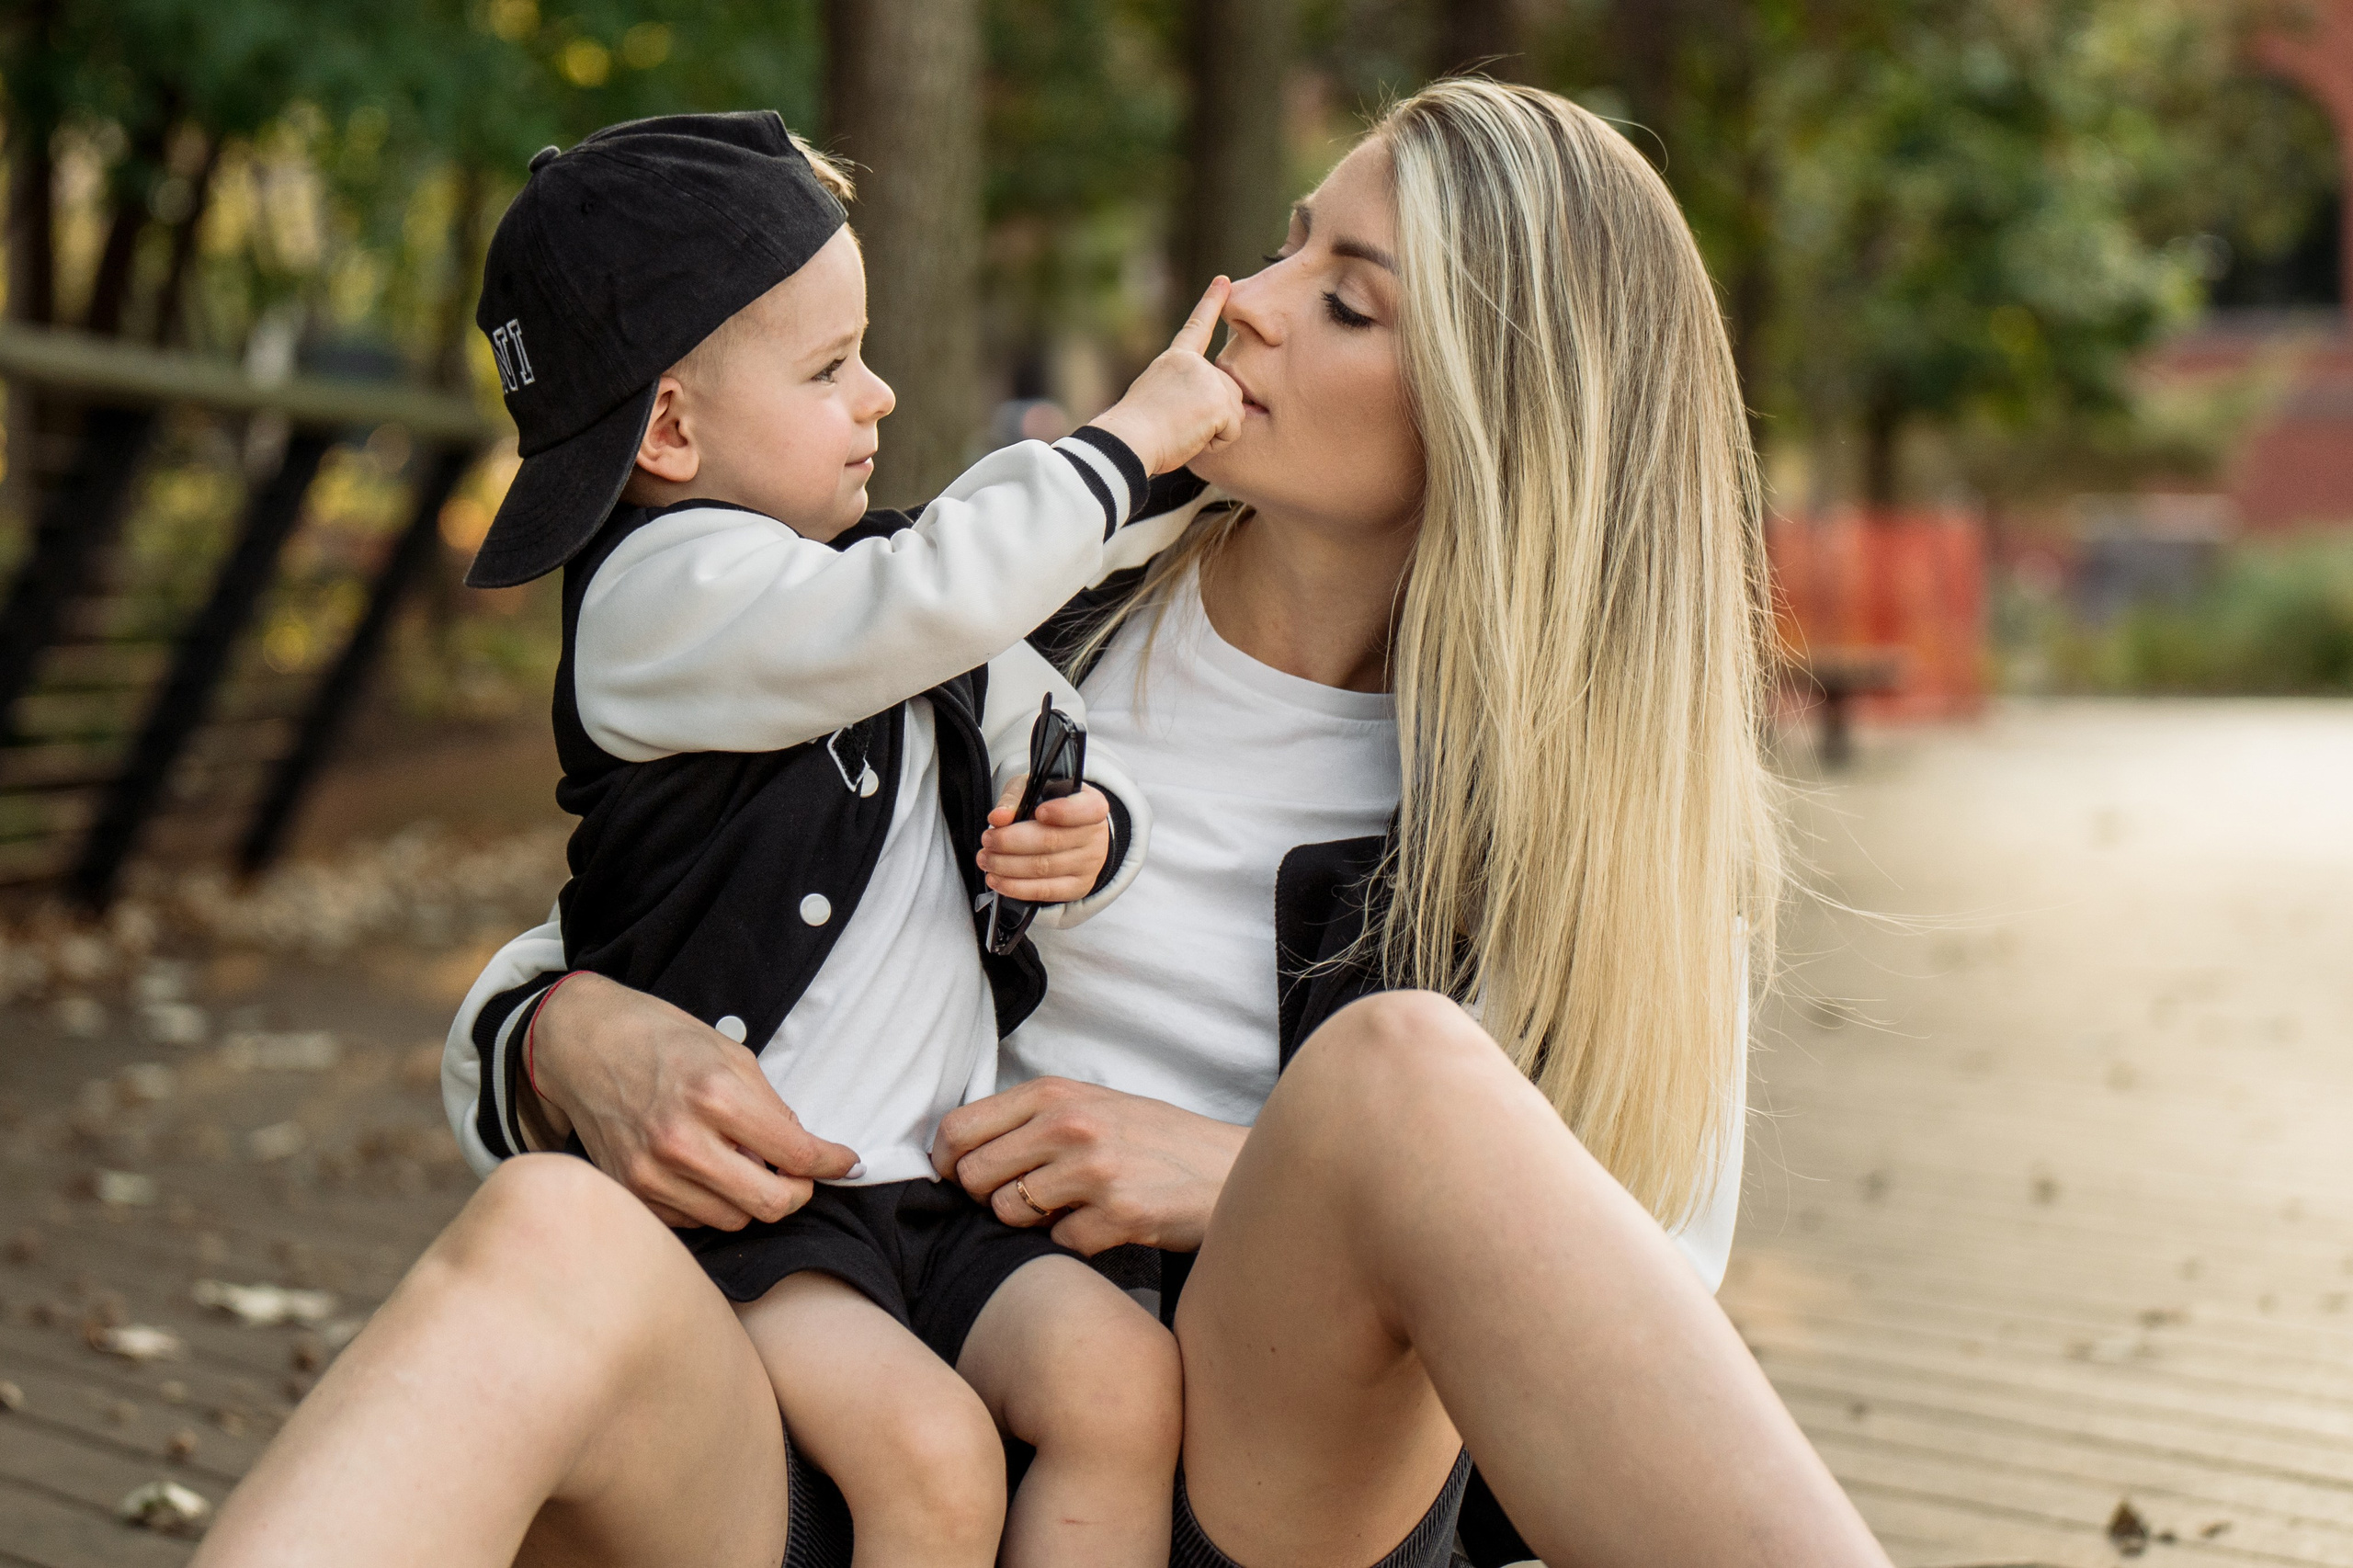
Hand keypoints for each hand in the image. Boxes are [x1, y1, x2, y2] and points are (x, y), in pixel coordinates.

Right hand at [530, 973, 860, 1230]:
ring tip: (746, 1164)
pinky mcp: (630, 1191)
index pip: (797, 1154)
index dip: (832, 1163)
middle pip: (770, 1203)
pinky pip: (692, 1220)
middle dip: (797, 1192)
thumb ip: (770, 1107)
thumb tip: (803, 1151)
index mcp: (717, 1096)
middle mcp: (683, 1142)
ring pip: (732, 1219)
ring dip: (752, 1199)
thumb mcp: (731, 1054)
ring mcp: (651, 1173)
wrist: (583, 1044)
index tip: (844, 1162)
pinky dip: (711, 1203)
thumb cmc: (660, 1039)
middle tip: (800, 1175)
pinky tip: (708, 1172)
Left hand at [931, 1076, 1249, 1254]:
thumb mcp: (1094, 1106)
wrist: (1231, 1168)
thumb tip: (957, 1151)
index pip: (959, 1127)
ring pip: (1007, 1214)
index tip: (958, 1178)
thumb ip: (1032, 1119)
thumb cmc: (1156, 1140)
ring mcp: (1094, 1170)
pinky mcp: (1118, 1215)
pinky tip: (1106, 1226)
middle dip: (989, 1197)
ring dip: (1031, 1223)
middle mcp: (1070, 1125)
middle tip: (1026, 1198)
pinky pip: (1058, 1244)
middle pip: (973, 1177)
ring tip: (1071, 1209)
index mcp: (1056, 1093)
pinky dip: (1075, 1244)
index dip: (946, 1162)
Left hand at [979, 780, 1109, 902]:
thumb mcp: (1035, 789)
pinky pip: (1044, 891)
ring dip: (1007, 866)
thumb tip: (999, 817)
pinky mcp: (1076, 887)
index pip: (1086, 809)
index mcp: (1091, 805)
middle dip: (1011, 842)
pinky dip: (1015, 887)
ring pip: (1043, 868)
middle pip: (1052, 841)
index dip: (1063, 812)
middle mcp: (1095, 836)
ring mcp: (1088, 865)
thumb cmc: (1051, 806)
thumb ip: (1017, 798)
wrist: (1073, 834)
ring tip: (986, 859)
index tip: (1039, 812)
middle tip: (988, 840)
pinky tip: (997, 879)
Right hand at [1085, 277, 1245, 475]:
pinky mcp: (1219, 401)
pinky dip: (1217, 442)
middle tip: (1179, 425)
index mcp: (1174, 360)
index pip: (1197, 328)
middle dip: (1214, 416)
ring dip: (1215, 431)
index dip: (1212, 303)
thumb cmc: (1135, 432)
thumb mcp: (1156, 398)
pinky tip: (1191, 437)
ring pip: (1235, 413)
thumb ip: (1185, 392)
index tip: (1224, 281)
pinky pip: (1233, 432)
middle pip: (1228, 392)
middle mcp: (1194, 364)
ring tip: (1182, 431)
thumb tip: (1208, 409)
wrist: (1128, 440)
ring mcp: (1209, 380)